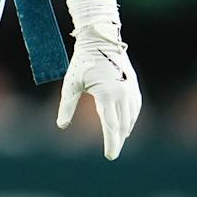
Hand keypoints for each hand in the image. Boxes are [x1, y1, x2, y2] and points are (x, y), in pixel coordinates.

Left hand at [55, 0, 140, 159]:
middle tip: (112, 153)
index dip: (111, 143)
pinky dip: (132, 117)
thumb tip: (61, 125)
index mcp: (106, 95)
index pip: (111, 126)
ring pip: (131, 116)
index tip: (110, 156)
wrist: (100, 40)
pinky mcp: (133, 84)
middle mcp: (122, 93)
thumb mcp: (71, 85)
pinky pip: (135, 106)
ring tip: (118, 140)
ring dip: (125, 130)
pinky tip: (126, 124)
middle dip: (117, 140)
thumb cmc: (82, 62)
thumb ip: (67, 106)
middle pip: (122, 125)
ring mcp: (130, 88)